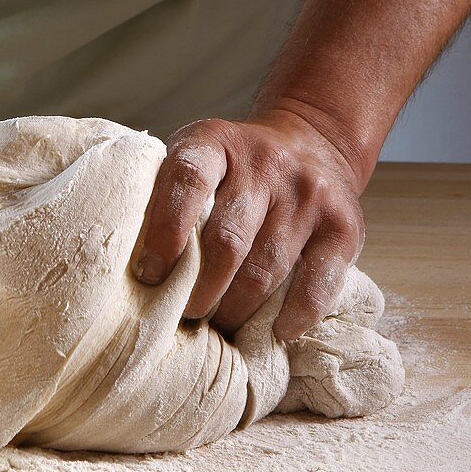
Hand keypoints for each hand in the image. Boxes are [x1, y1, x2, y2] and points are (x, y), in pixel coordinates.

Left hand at [133, 110, 367, 340]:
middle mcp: (265, 164)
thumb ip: (164, 197)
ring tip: (217, 329)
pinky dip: (294, 314)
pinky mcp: (343, 226)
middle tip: (182, 319)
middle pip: (227, 242)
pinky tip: (274, 331)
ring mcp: (308, 195)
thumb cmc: (231, 170)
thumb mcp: (194, 159)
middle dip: (198, 292)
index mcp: (215, 143)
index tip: (147, 275)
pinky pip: (318, 281)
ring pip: (265, 270)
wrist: (312, 140)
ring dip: (235, 310)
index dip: (164, 232)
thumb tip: (127, 270)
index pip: (186, 180)